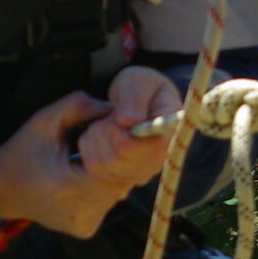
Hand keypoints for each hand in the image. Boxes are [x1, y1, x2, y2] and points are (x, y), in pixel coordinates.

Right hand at [0, 72, 178, 239]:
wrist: (2, 188)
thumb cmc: (23, 152)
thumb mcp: (45, 120)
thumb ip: (80, 106)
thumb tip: (115, 108)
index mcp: (67, 186)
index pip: (115, 167)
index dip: (116, 147)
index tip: (106, 134)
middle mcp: (79, 211)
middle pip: (120, 181)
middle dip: (118, 160)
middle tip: (103, 145)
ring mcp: (84, 223)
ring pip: (117, 192)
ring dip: (112, 174)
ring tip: (90, 161)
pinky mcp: (85, 228)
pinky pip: (107, 203)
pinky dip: (103, 189)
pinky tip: (87, 179)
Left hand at [79, 66, 181, 181]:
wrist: (136, 100)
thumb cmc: (140, 87)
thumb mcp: (138, 80)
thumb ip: (134, 97)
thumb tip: (127, 120)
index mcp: (169, 133)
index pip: (147, 150)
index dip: (123, 135)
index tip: (115, 116)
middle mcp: (158, 160)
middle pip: (119, 162)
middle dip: (104, 135)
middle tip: (107, 117)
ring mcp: (141, 172)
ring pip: (105, 168)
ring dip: (95, 141)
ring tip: (103, 124)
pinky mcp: (124, 178)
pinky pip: (96, 171)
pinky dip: (89, 150)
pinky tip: (97, 136)